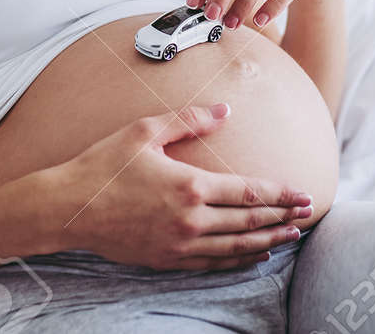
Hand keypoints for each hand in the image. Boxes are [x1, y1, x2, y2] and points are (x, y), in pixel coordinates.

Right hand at [53, 103, 314, 270]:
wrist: (68, 208)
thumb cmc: (103, 165)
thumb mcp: (145, 132)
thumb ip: (189, 119)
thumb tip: (224, 111)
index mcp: (190, 186)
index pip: (249, 192)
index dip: (280, 194)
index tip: (303, 193)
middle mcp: (190, 220)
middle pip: (249, 222)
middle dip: (282, 217)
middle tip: (307, 213)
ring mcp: (179, 244)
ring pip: (235, 247)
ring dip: (266, 241)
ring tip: (289, 236)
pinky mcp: (167, 260)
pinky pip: (213, 264)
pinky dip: (238, 260)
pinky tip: (253, 255)